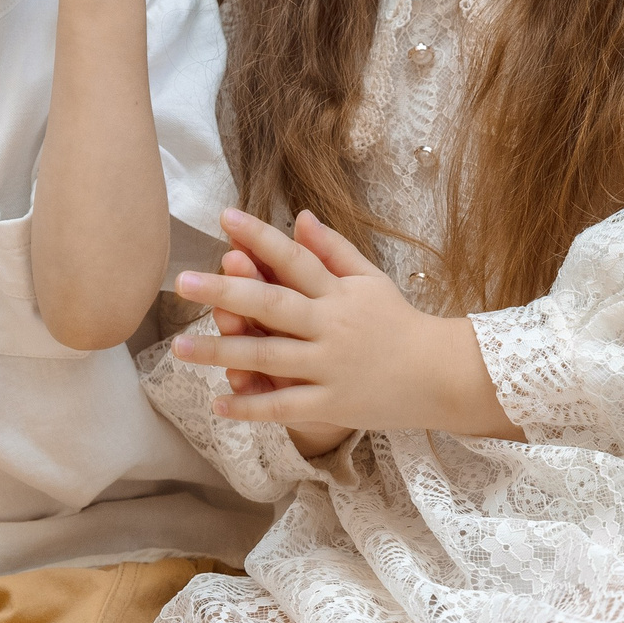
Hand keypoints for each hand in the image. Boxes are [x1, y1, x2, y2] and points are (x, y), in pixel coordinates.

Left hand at [172, 209, 520, 448]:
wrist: (443, 376)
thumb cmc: (400, 324)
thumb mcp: (370, 280)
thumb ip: (332, 250)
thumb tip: (298, 215)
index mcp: (340, 292)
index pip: (294, 258)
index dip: (260, 237)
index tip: (225, 218)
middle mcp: (332, 326)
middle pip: (272, 305)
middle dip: (225, 292)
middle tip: (182, 282)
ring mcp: (331, 367)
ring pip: (269, 357)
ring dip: (222, 351)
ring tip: (180, 347)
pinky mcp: (333, 405)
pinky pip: (285, 406)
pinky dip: (251, 406)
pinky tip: (218, 402)